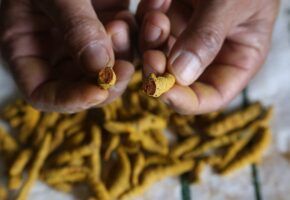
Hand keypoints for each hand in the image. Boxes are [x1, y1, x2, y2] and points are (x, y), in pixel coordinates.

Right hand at [0, 0, 134, 112]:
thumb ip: (73, 25)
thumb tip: (99, 67)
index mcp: (28, 48)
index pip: (44, 93)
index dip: (69, 99)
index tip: (97, 92)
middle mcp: (59, 49)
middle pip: (86, 84)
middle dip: (109, 80)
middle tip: (126, 67)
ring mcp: (88, 37)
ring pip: (114, 65)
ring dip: (129, 52)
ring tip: (128, 22)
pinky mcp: (111, 21)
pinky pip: (133, 38)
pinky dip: (145, 30)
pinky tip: (153, 9)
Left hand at [137, 0, 278, 113]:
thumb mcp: (232, 2)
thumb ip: (208, 37)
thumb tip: (180, 75)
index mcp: (237, 58)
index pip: (212, 95)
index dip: (188, 101)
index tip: (164, 93)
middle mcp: (209, 53)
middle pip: (178, 80)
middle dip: (160, 71)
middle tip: (151, 55)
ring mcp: (185, 36)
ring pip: (158, 57)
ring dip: (150, 42)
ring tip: (156, 14)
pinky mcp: (168, 20)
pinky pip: (148, 32)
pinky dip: (147, 20)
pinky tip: (157, 1)